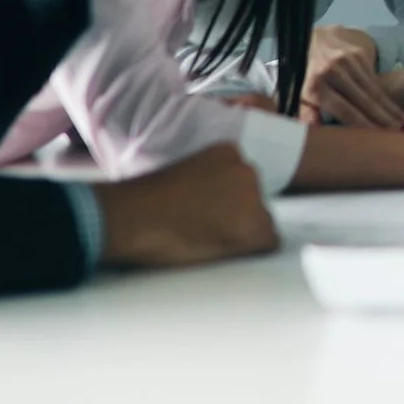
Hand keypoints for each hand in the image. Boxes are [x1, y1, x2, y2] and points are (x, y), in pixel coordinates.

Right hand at [88, 143, 278, 267]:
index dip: (227, 204)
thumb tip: (216, 203)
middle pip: (256, 202)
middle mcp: (248, 170)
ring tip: (204, 238)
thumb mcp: (184, 172)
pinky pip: (268, 244)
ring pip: (262, 223)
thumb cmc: (145, 200)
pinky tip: (219, 250)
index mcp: (229, 151)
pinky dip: (249, 252)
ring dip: (241, 234)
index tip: (208, 211)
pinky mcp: (255, 227)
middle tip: (204, 227)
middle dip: (237, 217)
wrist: (134, 216)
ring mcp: (253, 198)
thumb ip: (209, 179)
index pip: (244, 182)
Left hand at [299, 27, 403, 127]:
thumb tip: (314, 131)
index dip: (362, 124)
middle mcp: (333, 71)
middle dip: (382, 119)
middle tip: (397, 133)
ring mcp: (348, 60)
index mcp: (316, 85)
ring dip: (389, 108)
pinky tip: (394, 107)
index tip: (377, 138)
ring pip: (373, 90)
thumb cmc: (304, 74)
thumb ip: (305, 113)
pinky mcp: (359, 54)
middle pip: (363, 100)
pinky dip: (385, 95)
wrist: (310, 38)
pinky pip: (374, 80)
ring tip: (402, 123)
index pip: (344, 109)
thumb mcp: (297, 94)